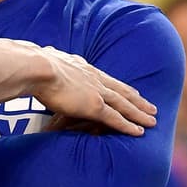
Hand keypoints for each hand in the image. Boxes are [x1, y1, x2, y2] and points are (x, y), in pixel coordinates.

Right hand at [26, 44, 156, 136]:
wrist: (36, 67)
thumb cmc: (33, 64)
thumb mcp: (45, 59)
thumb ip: (48, 60)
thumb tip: (40, 54)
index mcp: (82, 67)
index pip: (106, 79)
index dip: (120, 86)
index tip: (131, 91)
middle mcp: (94, 78)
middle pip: (121, 91)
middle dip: (137, 100)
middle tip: (151, 107)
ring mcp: (96, 92)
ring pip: (124, 105)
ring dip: (139, 113)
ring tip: (153, 120)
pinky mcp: (94, 106)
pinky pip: (116, 118)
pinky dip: (129, 125)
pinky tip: (140, 131)